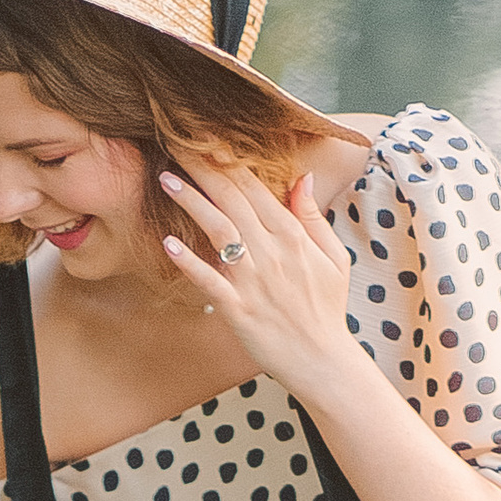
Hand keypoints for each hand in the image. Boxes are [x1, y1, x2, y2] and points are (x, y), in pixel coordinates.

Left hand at [158, 162, 358, 407]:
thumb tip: (304, 177)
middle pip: (233, 200)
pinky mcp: (238, 309)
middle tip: (176, 143)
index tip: (206, 139)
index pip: (256, 188)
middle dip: (204, 169)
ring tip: (166, 179)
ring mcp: (254, 281)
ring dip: (191, 203)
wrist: (322, 361)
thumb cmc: (326, 308)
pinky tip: (168, 242)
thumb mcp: (333, 257)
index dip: (229, 161)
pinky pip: (209, 281)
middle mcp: (273, 253)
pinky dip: (189, 262)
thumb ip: (314, 217)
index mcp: (294, 237)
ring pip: (219, 231)